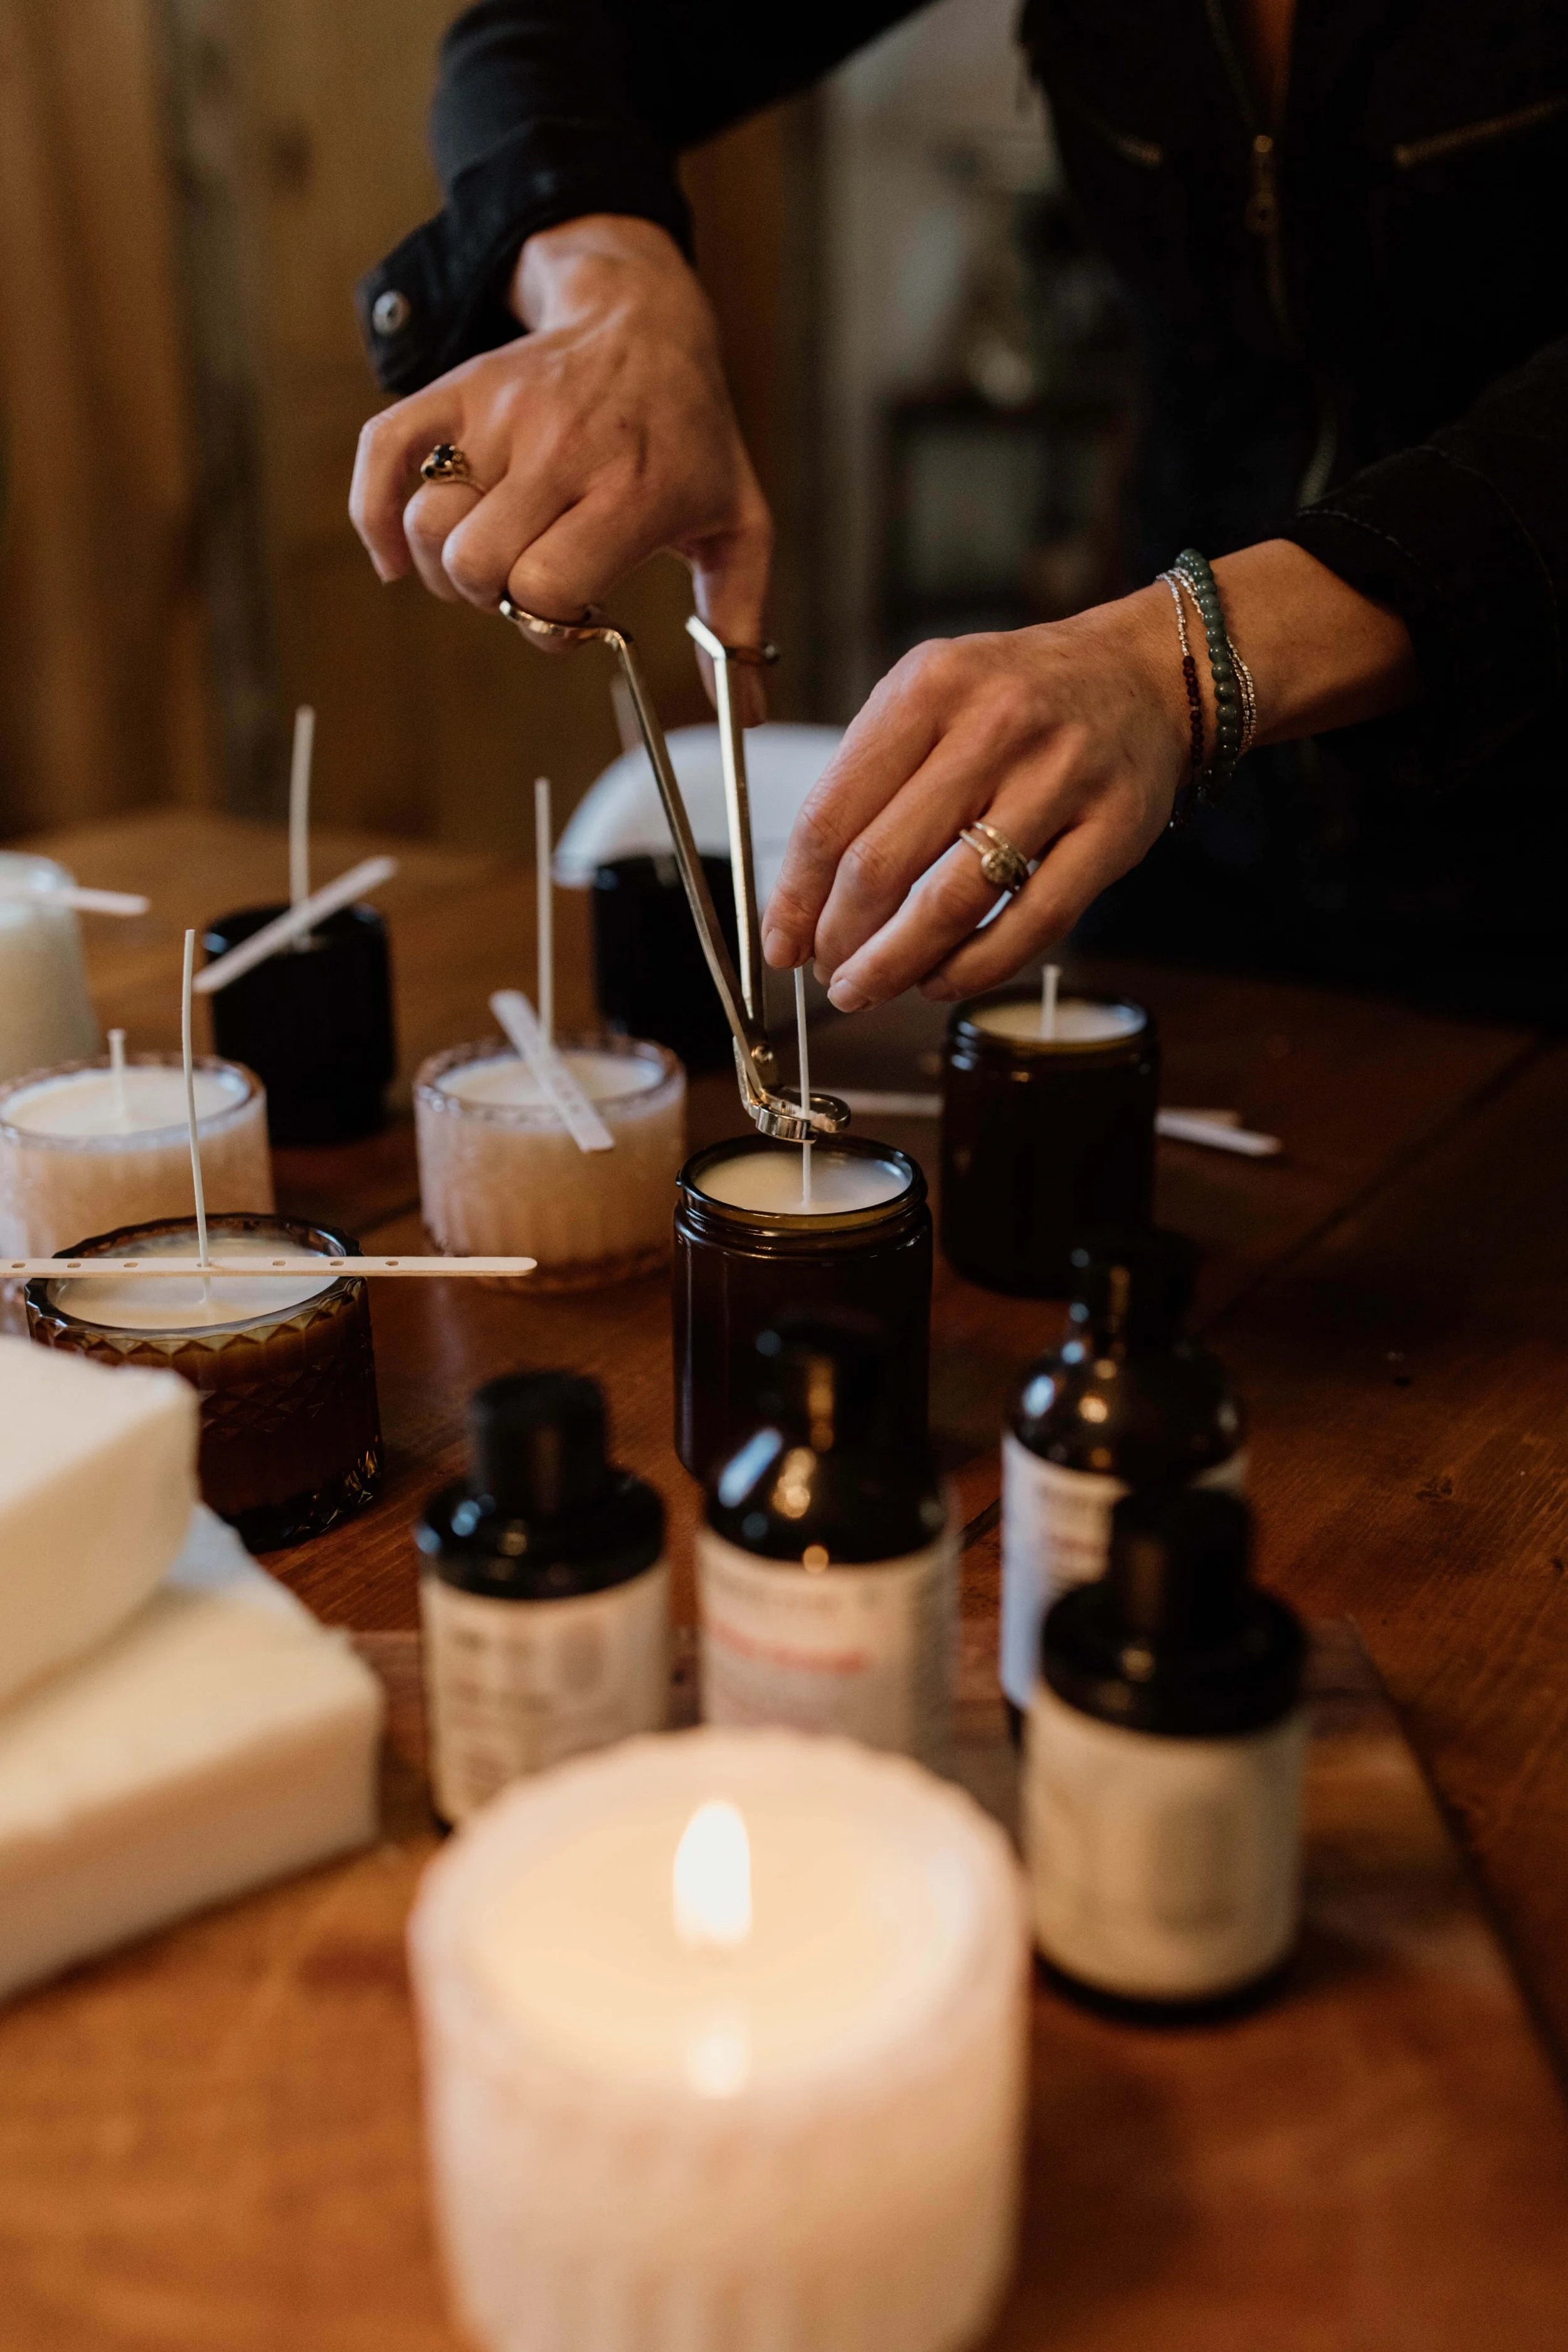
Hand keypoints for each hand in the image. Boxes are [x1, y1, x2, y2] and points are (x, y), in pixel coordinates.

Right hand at [348, 215, 772, 719]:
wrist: (646, 324)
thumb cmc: (693, 442)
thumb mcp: (738, 525)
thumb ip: (736, 622)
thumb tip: (744, 713)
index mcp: (631, 490)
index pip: (547, 585)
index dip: (549, 626)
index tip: (577, 618)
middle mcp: (560, 448)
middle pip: (477, 563)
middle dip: (495, 600)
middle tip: (528, 586)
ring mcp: (502, 414)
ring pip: (428, 523)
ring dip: (445, 570)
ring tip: (488, 562)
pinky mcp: (458, 391)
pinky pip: (383, 452)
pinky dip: (375, 516)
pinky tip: (398, 561)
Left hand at [763, 586, 1187, 1008]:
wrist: (1141, 675)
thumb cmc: (1016, 699)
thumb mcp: (929, 700)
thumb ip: (866, 783)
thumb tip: (801, 902)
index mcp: (928, 688)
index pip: (832, 813)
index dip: (794, 896)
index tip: (780, 943)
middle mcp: (993, 725)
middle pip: (881, 864)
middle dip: (838, 939)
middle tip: (826, 973)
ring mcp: (1060, 778)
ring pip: (951, 902)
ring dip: (893, 966)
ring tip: (866, 989)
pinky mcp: (1113, 830)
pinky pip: (1031, 923)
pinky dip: (973, 968)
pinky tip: (938, 980)